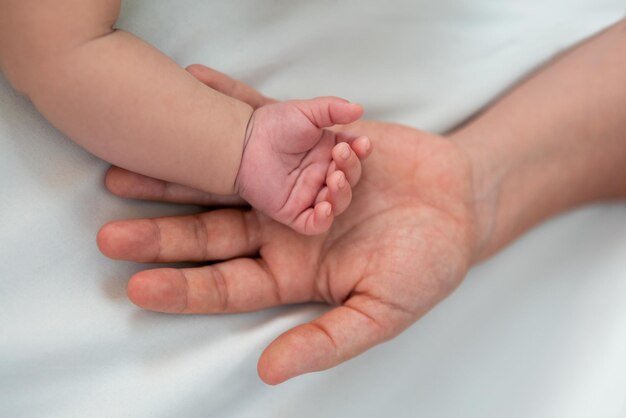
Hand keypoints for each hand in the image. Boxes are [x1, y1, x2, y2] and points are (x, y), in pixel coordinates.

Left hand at [97, 65, 480, 383]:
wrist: (460, 203)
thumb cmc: (427, 264)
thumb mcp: (381, 311)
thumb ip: (327, 340)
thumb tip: (269, 372)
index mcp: (292, 272)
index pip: (227, 284)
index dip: (184, 287)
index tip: (138, 287)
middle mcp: (281, 226)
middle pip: (211, 230)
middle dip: (161, 231)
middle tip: (109, 232)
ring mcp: (291, 182)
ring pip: (224, 176)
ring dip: (178, 170)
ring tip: (125, 164)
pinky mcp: (311, 142)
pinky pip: (267, 120)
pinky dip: (235, 104)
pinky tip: (197, 90)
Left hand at [238, 97, 370, 234]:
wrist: (242, 143)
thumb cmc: (273, 125)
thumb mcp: (307, 112)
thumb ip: (333, 109)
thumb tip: (359, 108)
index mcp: (328, 152)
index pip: (354, 155)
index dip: (361, 151)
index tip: (362, 143)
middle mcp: (322, 175)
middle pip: (350, 179)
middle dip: (351, 168)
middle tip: (340, 154)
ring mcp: (309, 195)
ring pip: (338, 202)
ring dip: (342, 193)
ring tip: (335, 178)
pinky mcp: (293, 213)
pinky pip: (315, 224)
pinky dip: (324, 219)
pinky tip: (325, 208)